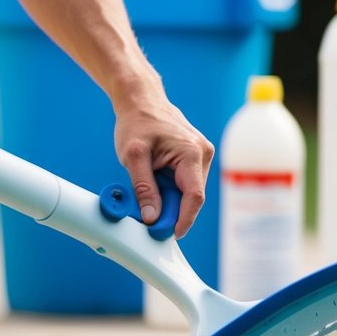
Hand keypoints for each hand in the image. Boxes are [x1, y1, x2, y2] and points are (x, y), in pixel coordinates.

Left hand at [114, 96, 214, 238]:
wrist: (141, 100)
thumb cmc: (136, 123)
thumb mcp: (133, 157)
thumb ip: (143, 189)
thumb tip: (152, 218)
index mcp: (191, 153)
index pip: (194, 197)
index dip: (184, 220)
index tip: (171, 235)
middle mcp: (203, 154)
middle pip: (192, 197)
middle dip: (172, 210)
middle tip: (149, 216)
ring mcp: (202, 155)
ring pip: (189, 191)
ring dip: (170, 199)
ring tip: (148, 187)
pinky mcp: (196, 157)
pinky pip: (186, 183)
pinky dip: (171, 190)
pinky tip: (155, 180)